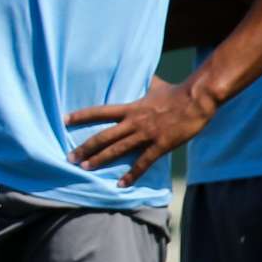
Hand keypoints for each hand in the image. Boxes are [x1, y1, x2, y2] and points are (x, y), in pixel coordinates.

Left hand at [67, 76, 215, 186]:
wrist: (197, 99)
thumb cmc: (177, 92)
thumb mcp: (156, 85)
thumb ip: (146, 84)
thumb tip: (145, 76)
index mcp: (131, 108)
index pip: (100, 112)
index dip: (81, 115)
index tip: (64, 120)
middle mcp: (134, 122)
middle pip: (103, 136)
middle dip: (84, 147)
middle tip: (68, 157)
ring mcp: (146, 134)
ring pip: (118, 149)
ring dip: (100, 160)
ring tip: (84, 168)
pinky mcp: (160, 145)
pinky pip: (143, 162)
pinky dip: (131, 174)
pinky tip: (121, 184)